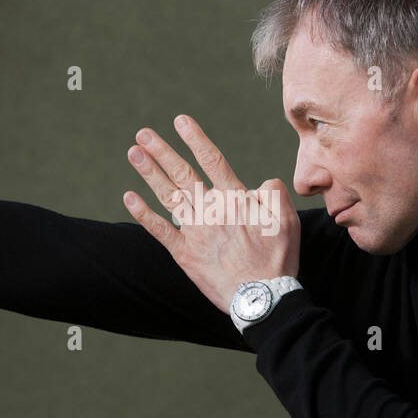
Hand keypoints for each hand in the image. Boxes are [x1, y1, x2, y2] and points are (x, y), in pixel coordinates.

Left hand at [122, 113, 299, 313]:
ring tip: (134, 153)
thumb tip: (259, 184)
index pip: (212, 160)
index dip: (195, 138)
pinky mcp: (185, 254)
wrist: (261, 297)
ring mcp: (195, 232)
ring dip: (149, 172)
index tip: (180, 121)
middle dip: (161, 151)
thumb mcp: (288, 220)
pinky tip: (129, 197)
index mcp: (235, 200)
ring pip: (168, 195)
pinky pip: (159, 230)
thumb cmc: (278, 260)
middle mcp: (211, 210)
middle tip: (143, 133)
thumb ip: (274, 193)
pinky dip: (143, 213)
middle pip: (183, 173)